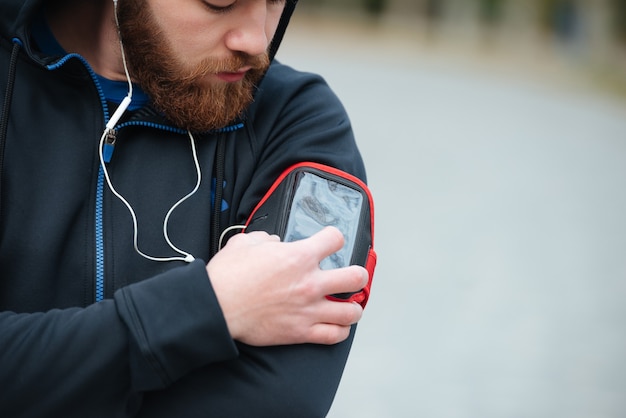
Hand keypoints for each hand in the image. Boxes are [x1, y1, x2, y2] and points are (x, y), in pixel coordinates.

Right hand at [206, 226, 367, 345]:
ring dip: (353, 307)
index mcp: (299, 256)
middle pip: (356, 277)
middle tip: (352, 277)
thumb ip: (266, 239)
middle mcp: (310, 282)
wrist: (216, 307)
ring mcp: (309, 309)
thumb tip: (274, 243)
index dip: (334, 237)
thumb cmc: (228, 276)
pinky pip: (334, 336)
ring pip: (352, 311)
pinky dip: (340, 332)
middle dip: (358, 275)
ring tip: (348, 305)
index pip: (335, 239)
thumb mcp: (245, 243)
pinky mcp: (301, 332)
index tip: (330, 241)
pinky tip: (336, 326)